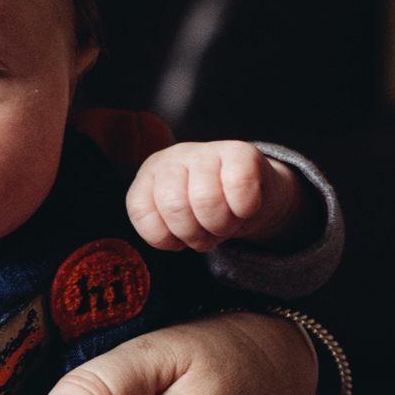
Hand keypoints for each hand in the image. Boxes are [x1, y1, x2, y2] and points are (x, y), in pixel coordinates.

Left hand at [128, 141, 305, 251]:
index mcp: (150, 175)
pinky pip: (238, 186)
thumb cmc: (209, 208)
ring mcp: (205, 151)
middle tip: (209, 235)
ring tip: (226, 225)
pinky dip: (244, 209)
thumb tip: (169, 243)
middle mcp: (173, 158)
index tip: (180, 240)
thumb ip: (162, 229)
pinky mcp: (240, 151)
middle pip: (174, 206)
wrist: (254, 190)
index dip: (165, 237)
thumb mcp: (177, 220)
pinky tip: (244, 209)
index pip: (141, 210)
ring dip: (221, 226)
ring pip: (205, 199)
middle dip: (195, 235)